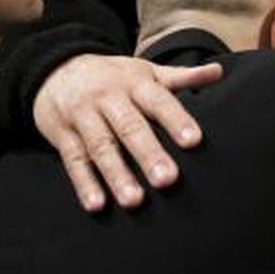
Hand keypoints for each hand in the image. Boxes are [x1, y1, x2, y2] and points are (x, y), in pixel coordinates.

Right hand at [32, 55, 222, 211]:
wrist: (55, 68)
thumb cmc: (113, 76)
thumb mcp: (145, 71)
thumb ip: (180, 76)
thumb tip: (219, 72)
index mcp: (134, 83)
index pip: (158, 100)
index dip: (176, 119)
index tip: (194, 141)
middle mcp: (108, 98)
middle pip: (130, 127)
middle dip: (148, 154)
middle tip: (168, 180)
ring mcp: (83, 116)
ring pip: (101, 147)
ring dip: (117, 175)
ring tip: (135, 201)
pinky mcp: (62, 135)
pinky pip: (73, 161)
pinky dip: (84, 184)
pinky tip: (97, 205)